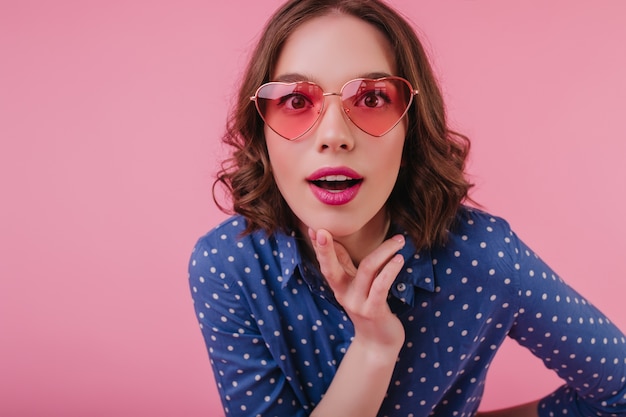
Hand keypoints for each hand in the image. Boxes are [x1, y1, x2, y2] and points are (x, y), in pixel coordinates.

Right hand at [308, 228, 405, 349]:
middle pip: (331, 269)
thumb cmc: (369, 308)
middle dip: (325, 250)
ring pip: (367, 270)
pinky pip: (381, 286)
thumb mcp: (354, 286)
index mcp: (338, 287)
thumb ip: (344, 264)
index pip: (326, 263)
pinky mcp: (374, 311)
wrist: (378, 344)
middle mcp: (344, 295)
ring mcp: (358, 304)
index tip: (313, 228)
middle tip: (322, 231)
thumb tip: (334, 239)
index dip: (319, 247)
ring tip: (399, 240)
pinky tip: (399, 259)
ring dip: (384, 251)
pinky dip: (390, 270)